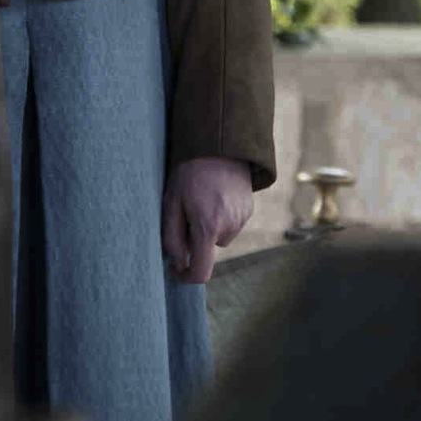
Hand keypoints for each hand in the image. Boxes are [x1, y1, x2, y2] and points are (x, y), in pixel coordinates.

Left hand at [161, 156, 252, 283]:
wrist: (219, 144)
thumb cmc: (189, 172)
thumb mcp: (171, 201)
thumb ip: (172, 236)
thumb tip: (178, 262)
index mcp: (208, 227)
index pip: (201, 271)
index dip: (187, 277)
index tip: (176, 270)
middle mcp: (229, 226)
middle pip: (209, 248)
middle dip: (197, 238)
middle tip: (187, 210)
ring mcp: (242, 218)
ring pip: (220, 235)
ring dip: (210, 226)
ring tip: (202, 198)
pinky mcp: (249, 209)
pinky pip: (231, 223)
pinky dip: (222, 216)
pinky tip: (216, 194)